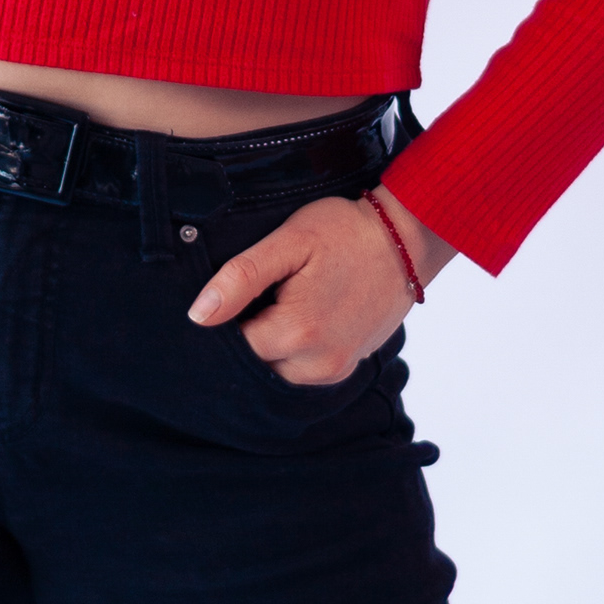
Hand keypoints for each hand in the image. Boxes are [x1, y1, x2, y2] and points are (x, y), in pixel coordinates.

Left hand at [187, 186, 456, 385]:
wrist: (405, 240)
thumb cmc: (344, 232)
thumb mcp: (289, 241)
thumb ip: (241, 277)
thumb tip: (197, 315)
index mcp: (296, 332)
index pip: (232, 345)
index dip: (226, 319)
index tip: (237, 292)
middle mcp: (317, 363)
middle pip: (255, 362)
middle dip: (248, 333)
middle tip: (260, 294)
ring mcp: (336, 369)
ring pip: (277, 369)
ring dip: (271, 344)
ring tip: (280, 302)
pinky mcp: (348, 367)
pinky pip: (302, 371)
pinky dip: (293, 350)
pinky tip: (300, 316)